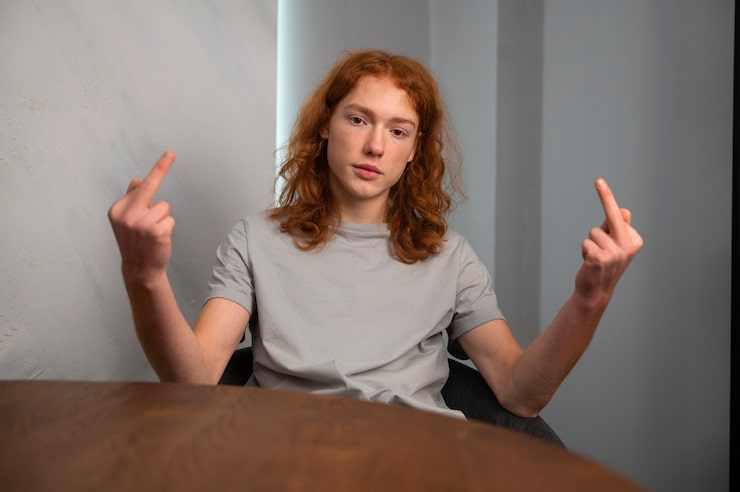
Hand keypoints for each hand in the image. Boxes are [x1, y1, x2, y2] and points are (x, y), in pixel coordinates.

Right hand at [108, 151, 175, 283]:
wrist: (139, 269)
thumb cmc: (135, 242)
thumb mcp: (126, 220)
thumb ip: (132, 200)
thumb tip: (138, 181)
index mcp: (118, 209)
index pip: (142, 185)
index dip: (158, 169)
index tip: (170, 154)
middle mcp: (127, 215)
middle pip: (151, 188)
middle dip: (161, 168)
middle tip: (170, 153)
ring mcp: (141, 223)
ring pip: (164, 207)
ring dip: (162, 218)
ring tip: (152, 233)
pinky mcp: (156, 232)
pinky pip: (170, 220)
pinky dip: (167, 228)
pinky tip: (158, 239)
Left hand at [574, 178, 643, 307]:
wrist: (595, 291)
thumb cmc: (604, 263)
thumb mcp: (613, 244)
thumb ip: (616, 226)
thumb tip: (625, 211)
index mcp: (635, 240)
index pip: (618, 215)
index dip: (607, 200)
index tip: (599, 180)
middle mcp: (629, 245)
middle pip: (613, 216)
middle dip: (606, 196)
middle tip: (598, 179)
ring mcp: (616, 253)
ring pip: (593, 232)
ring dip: (590, 243)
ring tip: (595, 258)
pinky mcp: (600, 258)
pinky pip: (586, 242)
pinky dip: (584, 251)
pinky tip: (590, 263)